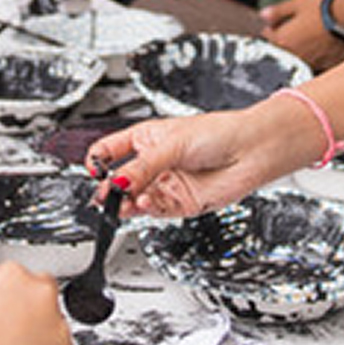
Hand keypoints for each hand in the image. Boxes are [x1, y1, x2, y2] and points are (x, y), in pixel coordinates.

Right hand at [85, 107, 316, 219]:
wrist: (251, 151)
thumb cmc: (218, 133)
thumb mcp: (172, 144)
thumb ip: (142, 167)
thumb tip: (116, 182)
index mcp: (146, 140)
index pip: (110, 152)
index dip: (98, 162)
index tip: (92, 170)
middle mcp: (153, 164)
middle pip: (120, 181)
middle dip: (110, 189)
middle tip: (106, 195)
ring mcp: (166, 185)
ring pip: (135, 200)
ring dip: (128, 204)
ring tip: (124, 203)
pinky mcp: (179, 204)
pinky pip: (156, 211)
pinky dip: (148, 210)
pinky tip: (146, 203)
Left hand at [259, 0, 343, 71]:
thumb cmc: (325, 7)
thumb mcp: (297, 3)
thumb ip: (278, 12)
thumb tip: (263, 15)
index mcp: (284, 40)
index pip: (268, 38)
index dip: (271, 29)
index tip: (275, 24)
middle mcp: (296, 56)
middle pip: (283, 51)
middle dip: (286, 41)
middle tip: (296, 30)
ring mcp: (312, 63)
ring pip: (300, 59)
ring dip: (301, 50)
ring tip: (311, 36)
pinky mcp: (328, 65)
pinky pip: (317, 62)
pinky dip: (317, 55)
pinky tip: (323, 44)